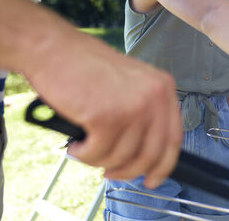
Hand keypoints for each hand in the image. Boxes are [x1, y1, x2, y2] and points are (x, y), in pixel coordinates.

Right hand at [27, 32, 181, 188]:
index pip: (173, 137)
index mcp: (164, 87)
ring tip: (85, 148)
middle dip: (129, 171)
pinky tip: (75, 144)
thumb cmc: (86, 67)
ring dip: (100, 160)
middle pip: (151, 153)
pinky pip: (98, 154)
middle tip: (111, 173)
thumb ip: (143, 113)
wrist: (55, 49)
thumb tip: (143, 153)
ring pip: (122, 157)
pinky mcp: (107, 116)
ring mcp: (133, 106)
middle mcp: (155, 96)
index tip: (152, 179)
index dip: (163, 164)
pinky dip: (83, 155)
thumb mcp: (130, 84)